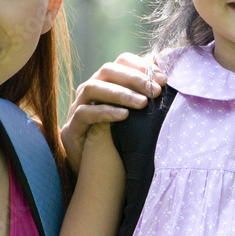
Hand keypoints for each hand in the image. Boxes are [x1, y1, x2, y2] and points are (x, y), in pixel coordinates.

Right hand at [61, 53, 165, 172]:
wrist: (95, 173)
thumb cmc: (120, 140)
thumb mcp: (136, 115)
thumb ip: (146, 94)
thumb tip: (163, 74)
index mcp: (106, 83)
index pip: (120, 62)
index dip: (141, 66)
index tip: (162, 79)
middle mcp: (89, 91)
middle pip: (107, 71)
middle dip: (134, 78)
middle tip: (156, 91)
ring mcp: (77, 108)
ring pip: (93, 88)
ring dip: (120, 93)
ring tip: (143, 103)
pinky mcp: (71, 128)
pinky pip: (85, 113)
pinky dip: (105, 112)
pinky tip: (124, 116)